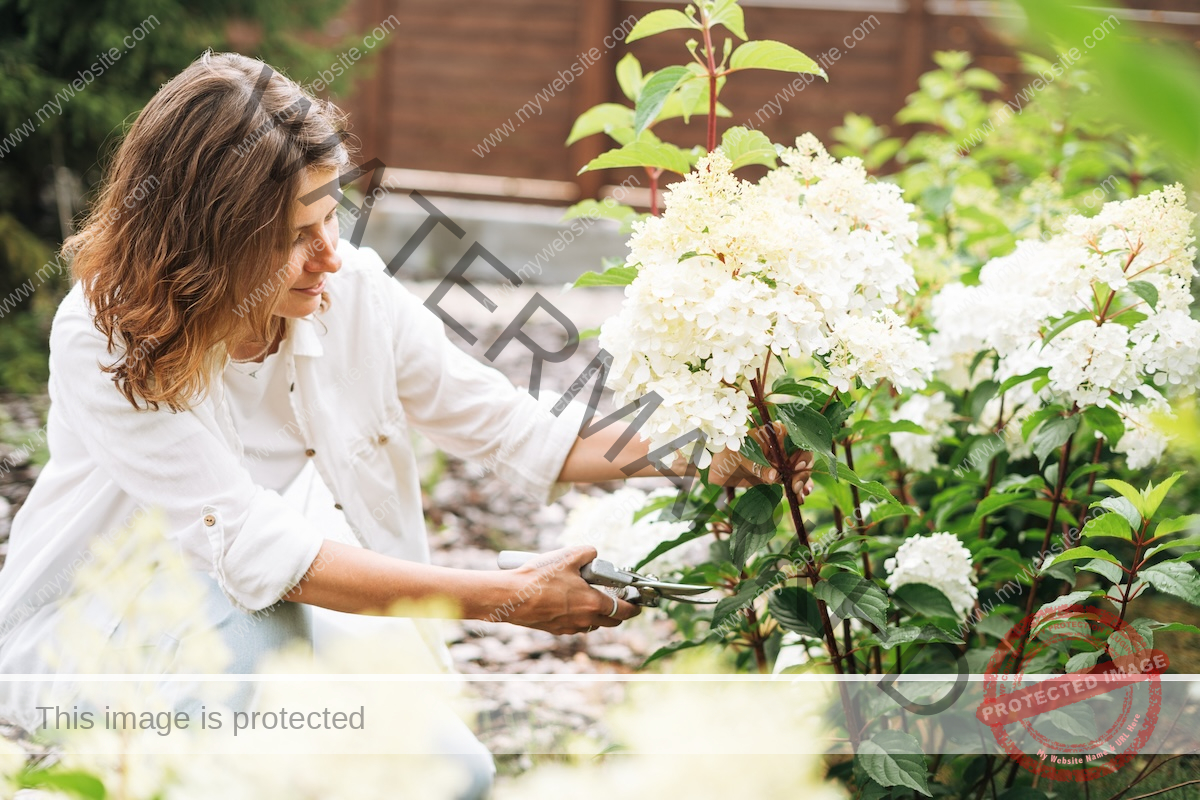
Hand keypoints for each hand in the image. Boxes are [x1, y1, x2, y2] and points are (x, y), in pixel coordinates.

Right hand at [493, 545, 640, 634]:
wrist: (510, 597)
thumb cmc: (538, 578)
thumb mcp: (567, 556)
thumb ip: (586, 552)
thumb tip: (593, 554)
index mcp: (592, 604)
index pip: (624, 611)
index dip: (634, 607)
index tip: (638, 603)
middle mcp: (584, 620)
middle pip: (611, 621)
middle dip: (618, 612)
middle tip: (617, 598)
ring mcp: (569, 628)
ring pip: (592, 624)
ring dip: (597, 614)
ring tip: (588, 596)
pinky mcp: (555, 630)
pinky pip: (575, 626)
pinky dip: (578, 617)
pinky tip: (568, 602)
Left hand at [708, 421, 815, 500]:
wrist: (715, 468)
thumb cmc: (727, 454)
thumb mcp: (742, 458)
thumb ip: (759, 467)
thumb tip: (774, 477)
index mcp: (775, 433)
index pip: (798, 440)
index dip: (802, 453)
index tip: (797, 466)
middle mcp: (781, 446)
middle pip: (802, 457)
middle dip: (802, 473)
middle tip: (796, 487)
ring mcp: (780, 461)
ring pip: (799, 471)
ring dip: (802, 482)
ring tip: (801, 495)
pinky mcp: (777, 475)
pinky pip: (791, 481)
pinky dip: (796, 488)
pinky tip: (800, 498)